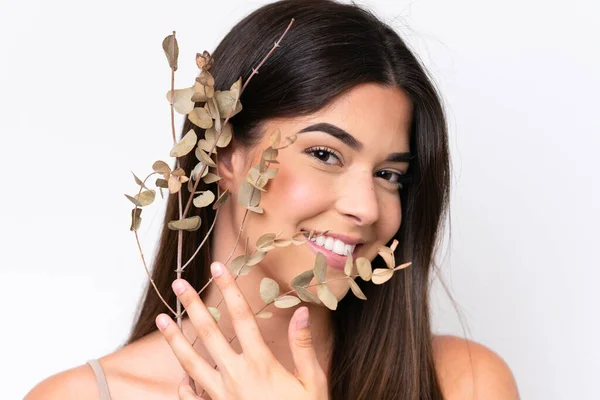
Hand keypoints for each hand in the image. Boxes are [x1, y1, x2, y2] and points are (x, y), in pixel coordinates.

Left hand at [155, 261, 328, 399]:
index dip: (230, 289)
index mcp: (261, 364)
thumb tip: (301, 311)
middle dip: (192, 306)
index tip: (218, 268)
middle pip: (209, 334)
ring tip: (161, 319)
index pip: (242, 317)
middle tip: (179, 284)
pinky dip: (183, 386)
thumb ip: (303, 346)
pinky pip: (192, 398)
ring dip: (174, 340)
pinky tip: (179, 377)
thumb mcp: (313, 382)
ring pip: (191, 364)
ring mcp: (221, 397)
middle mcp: (236, 376)